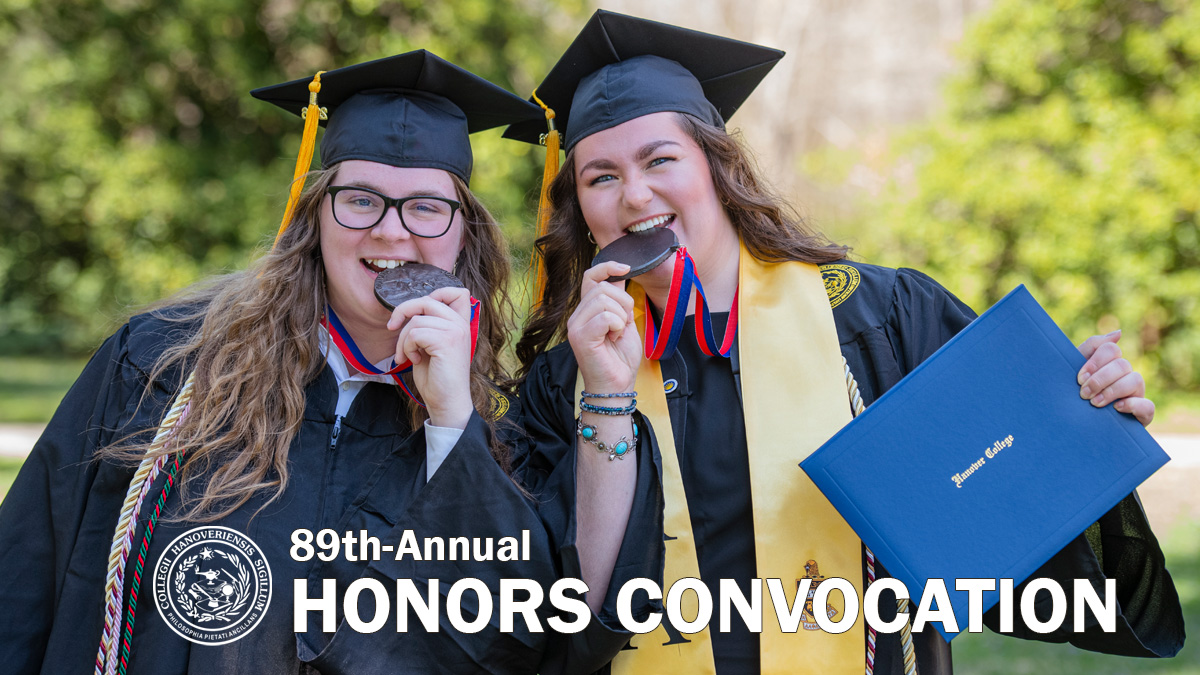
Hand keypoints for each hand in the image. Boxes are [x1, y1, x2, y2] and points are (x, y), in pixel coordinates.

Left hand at [387, 287, 474, 428]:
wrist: (447, 402)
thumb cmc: (438, 377)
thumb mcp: (432, 345)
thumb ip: (429, 326)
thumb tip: (408, 312)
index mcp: (461, 324)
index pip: (457, 292)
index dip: (436, 292)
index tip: (418, 311)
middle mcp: (461, 324)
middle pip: (427, 300)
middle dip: (403, 311)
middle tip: (392, 327)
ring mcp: (456, 331)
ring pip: (416, 320)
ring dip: (403, 339)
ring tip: (407, 356)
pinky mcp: (446, 342)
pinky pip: (414, 333)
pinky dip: (407, 347)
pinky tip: (413, 360)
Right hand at [567, 262, 642, 393]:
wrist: (617, 385)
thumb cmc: (620, 358)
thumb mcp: (625, 321)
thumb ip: (619, 301)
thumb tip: (620, 275)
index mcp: (586, 311)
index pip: (590, 276)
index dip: (608, 267)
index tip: (627, 268)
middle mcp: (577, 316)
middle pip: (603, 287)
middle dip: (624, 302)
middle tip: (624, 324)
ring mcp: (576, 326)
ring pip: (604, 299)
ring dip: (621, 316)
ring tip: (618, 333)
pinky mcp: (580, 337)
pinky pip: (605, 316)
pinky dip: (618, 326)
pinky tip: (614, 338)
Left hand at [1077, 330, 1153, 425]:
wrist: (1078, 430)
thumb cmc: (1075, 397)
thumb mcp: (1074, 373)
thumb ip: (1090, 349)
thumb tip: (1118, 333)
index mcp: (1110, 364)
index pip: (1110, 349)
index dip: (1094, 362)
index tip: (1079, 378)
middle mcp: (1125, 376)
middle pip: (1122, 364)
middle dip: (1100, 379)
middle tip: (1083, 393)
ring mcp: (1136, 394)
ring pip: (1135, 379)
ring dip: (1112, 390)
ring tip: (1094, 403)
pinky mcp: (1142, 414)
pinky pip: (1147, 405)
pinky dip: (1132, 405)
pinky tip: (1116, 408)